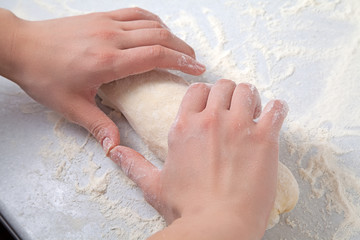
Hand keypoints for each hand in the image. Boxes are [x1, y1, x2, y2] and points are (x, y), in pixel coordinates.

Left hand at [0, 8, 204, 152]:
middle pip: (160, 37)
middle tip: (195, 61)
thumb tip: (114, 147)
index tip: (197, 68)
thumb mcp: (70, 107)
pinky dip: (153, 21)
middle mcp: (111, 38)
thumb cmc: (44, 76)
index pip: (156, 56)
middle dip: (183, 49)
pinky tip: (158, 30)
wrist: (21, 46)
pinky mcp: (101, 17)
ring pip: (151, 24)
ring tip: (181, 49)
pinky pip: (135, 13)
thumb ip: (97, 126)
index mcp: (108, 61)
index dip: (181, 61)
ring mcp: (107, 23)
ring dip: (171, 35)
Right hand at [109, 80, 287, 238]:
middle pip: (223, 86)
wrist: (218, 226)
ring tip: (253, 110)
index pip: (197, 90)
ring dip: (250, 97)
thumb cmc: (188, 209)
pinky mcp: (264, 138)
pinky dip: (277, 109)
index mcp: (184, 127)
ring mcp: (239, 126)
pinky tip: (274, 114)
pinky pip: (276, 109)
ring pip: (247, 91)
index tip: (211, 101)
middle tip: (232, 106)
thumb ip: (134, 165)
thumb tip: (114, 153)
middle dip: (228, 93)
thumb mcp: (154, 185)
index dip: (205, 93)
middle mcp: (211, 120)